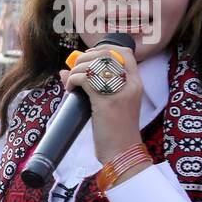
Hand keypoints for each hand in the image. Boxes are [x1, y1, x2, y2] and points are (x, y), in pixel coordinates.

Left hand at [60, 46, 144, 163]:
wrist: (122, 152)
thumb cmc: (115, 130)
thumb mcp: (109, 103)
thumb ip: (93, 85)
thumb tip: (64, 71)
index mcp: (136, 83)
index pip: (124, 52)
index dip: (103, 49)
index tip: (88, 58)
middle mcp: (131, 84)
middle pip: (107, 54)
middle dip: (85, 58)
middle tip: (75, 70)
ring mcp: (119, 92)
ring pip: (94, 64)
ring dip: (76, 70)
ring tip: (71, 83)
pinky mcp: (106, 102)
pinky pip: (86, 78)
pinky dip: (73, 80)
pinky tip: (70, 90)